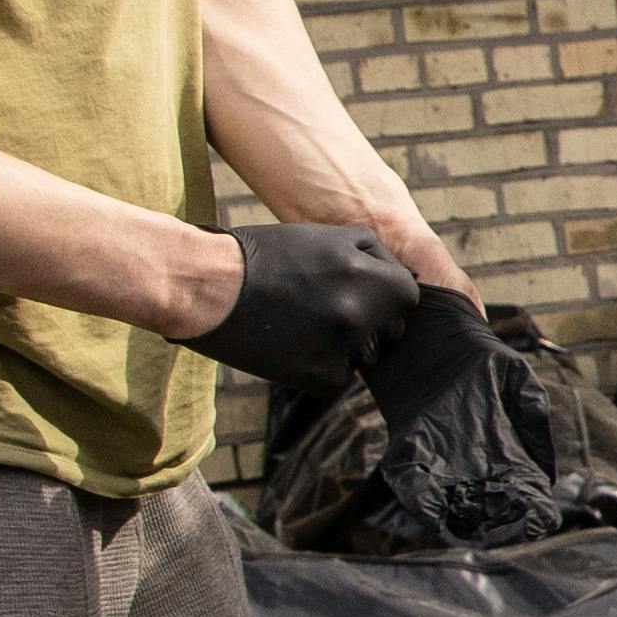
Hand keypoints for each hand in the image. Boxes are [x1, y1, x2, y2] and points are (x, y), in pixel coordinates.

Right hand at [197, 220, 428, 390]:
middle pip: (389, 332)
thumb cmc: (268, 254)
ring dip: (344, 348)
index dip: (385, 297)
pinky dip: (318, 369)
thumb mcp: (328, 236)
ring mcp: (343, 348)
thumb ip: (375, 255)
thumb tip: (403, 279)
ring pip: (363, 358)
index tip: (361, 295)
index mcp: (375, 279)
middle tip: (326, 312)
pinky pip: (336, 379)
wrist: (210, 284)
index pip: (406, 298)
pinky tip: (290, 348)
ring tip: (303, 326)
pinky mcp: (318, 377)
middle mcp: (365, 314)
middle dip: (368, 324)